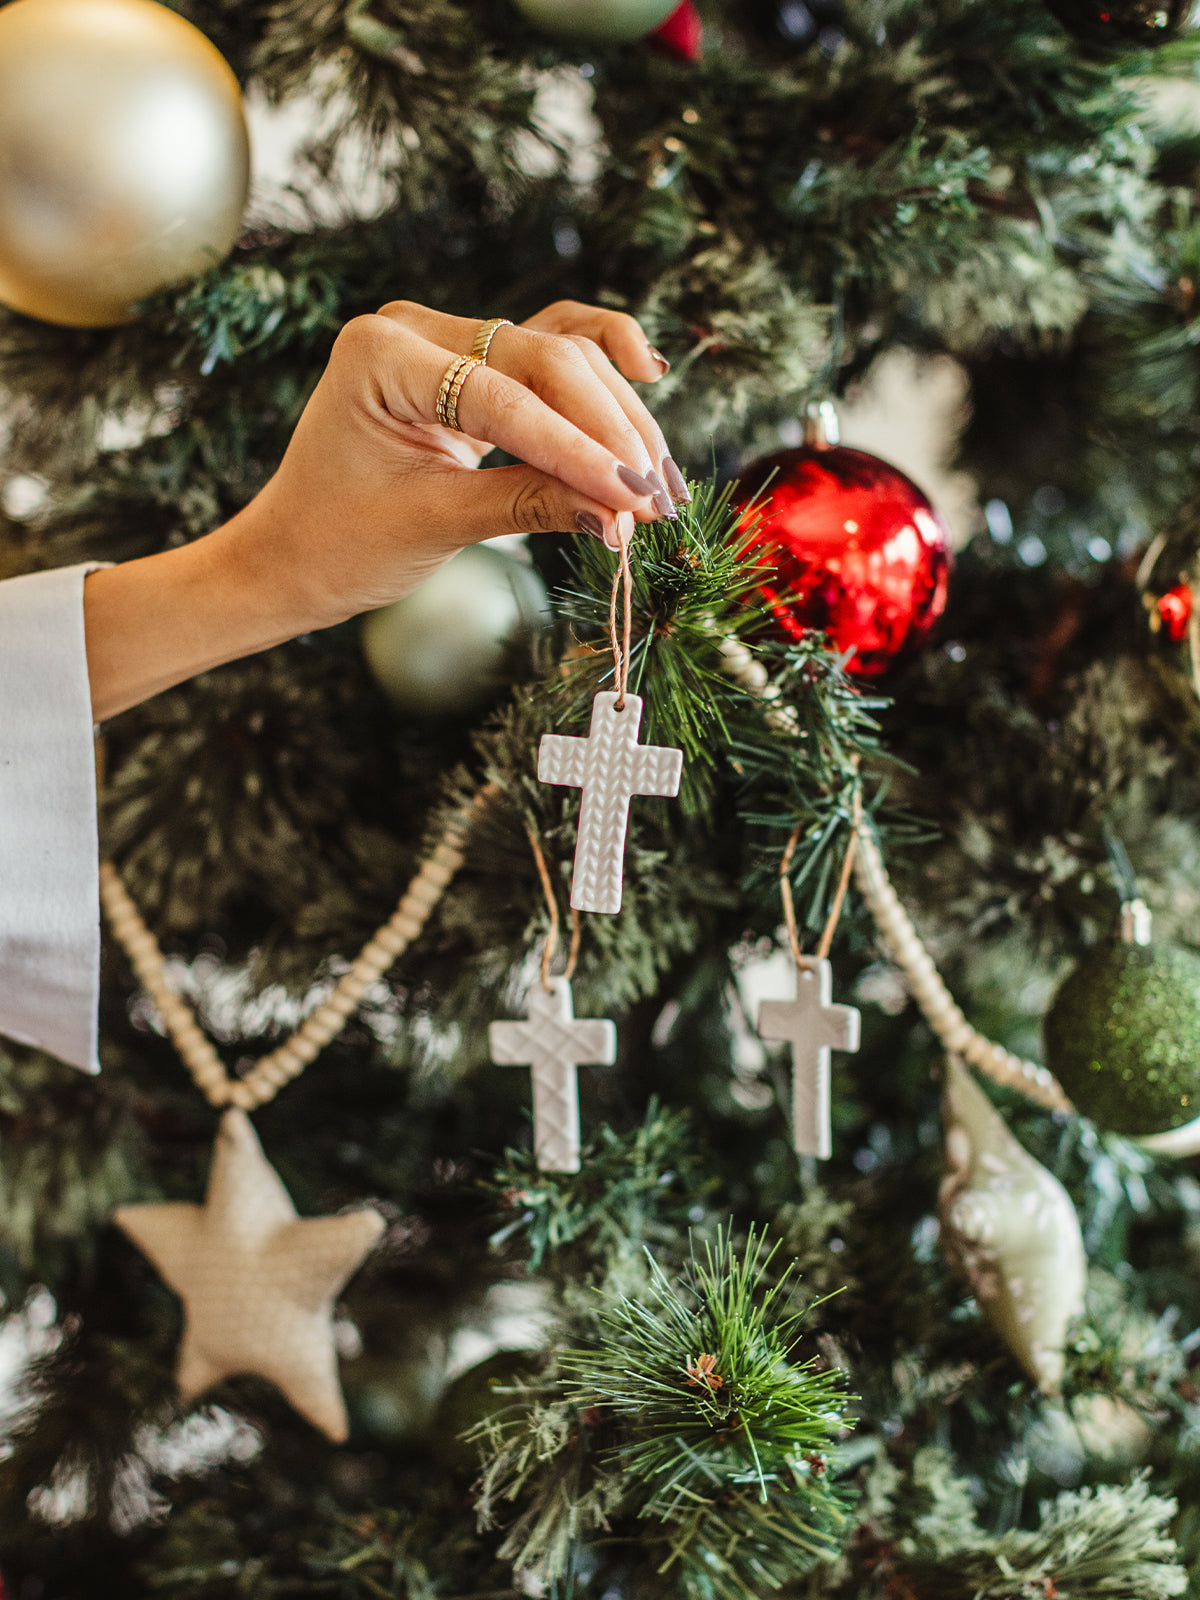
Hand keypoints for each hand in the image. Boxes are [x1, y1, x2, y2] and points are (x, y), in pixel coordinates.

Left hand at [222, 298, 688, 629]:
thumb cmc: (341, 541)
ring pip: (560, 354)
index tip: (633, 498)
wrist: (295, 553)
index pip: (505, 397)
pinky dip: (596, 373)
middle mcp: (417, 329)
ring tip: (659, 481)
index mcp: (383, 354)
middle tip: (655, 498)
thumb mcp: (435, 525)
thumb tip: (621, 514)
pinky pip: (547, 353)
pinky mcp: (471, 364)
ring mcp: (447, 338)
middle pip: (546, 358)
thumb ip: (530, 506)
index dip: (578, 449)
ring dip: (615, 413)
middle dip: (608, 432)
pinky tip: (646, 373)